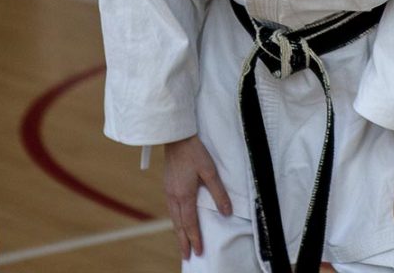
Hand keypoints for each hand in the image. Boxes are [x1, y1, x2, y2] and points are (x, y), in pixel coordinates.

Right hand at [163, 135, 231, 260]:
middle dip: (183, 241)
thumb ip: (218, 193)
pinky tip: (177, 219)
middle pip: (178, 224)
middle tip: (186, 256)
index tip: (199, 252)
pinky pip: (170, 208)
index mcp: (184, 195)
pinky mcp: (167, 183)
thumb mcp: (210, 171)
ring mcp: (168, 189)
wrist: (175, 136)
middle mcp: (174, 195)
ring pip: (173, 217)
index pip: (190, 223)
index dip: (195, 238)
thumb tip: (226, 212)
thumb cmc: (194, 152)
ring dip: (178, 231)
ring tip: (182, 242)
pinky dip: (174, 219)